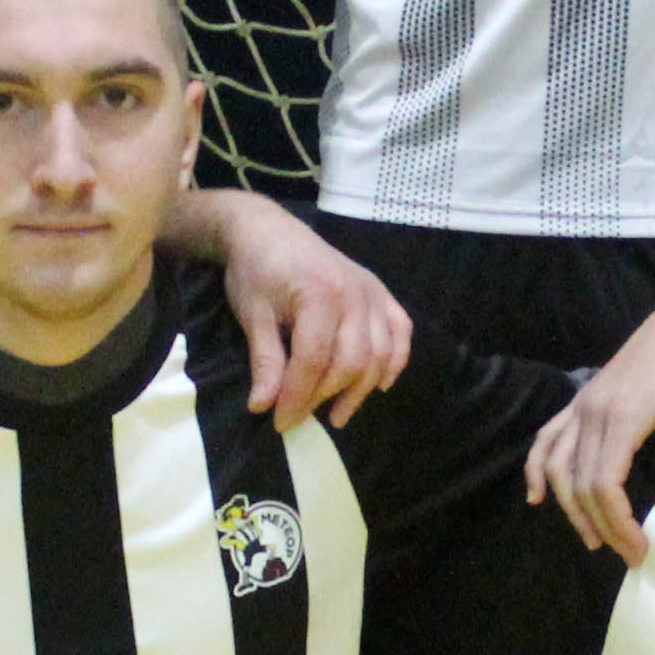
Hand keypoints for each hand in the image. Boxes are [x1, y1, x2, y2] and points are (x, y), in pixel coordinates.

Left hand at [203, 197, 410, 426]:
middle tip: (301, 416)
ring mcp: (373, 292)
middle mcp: (355, 294)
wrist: (267, 230)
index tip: (282, 423)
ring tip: (336, 414)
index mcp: (319, 295)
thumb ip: (265, 362)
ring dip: (360, 390)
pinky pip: (400, 331)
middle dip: (325, 396)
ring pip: (379, 354)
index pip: (315, 360)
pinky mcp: (380, 292)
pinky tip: (379, 385)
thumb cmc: (255, 272)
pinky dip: (395, 361)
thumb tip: (264, 407)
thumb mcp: (253, 317)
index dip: (299, 397)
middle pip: (351, 362)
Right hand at [525, 280, 654, 559]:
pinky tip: (536, 496)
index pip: (605, 484)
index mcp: (625, 415)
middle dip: (601, 525)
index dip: (618, 523)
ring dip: (569, 507)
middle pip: (580, 483)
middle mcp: (593, 411)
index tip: (639, 548)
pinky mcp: (580, 400)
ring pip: (557, 466)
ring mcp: (582, 404)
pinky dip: (537, 468)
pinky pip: (547, 438)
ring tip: (593, 538)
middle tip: (628, 555)